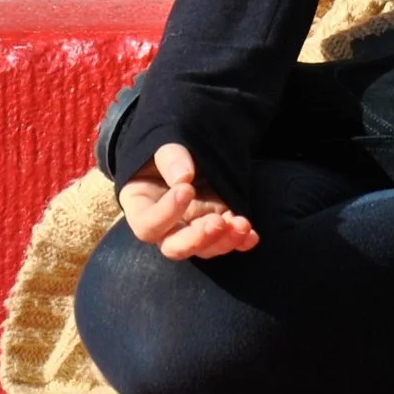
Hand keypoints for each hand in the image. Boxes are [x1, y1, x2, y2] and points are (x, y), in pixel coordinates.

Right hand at [118, 142, 258, 259]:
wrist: (187, 151)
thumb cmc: (166, 150)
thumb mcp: (162, 145)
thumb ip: (170, 158)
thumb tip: (184, 177)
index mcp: (141, 207)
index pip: (147, 225)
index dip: (166, 213)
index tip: (186, 189)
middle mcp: (165, 226)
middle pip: (175, 247)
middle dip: (198, 239)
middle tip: (217, 223)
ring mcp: (191, 228)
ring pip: (204, 248)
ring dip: (224, 240)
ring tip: (242, 226)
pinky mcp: (214, 225)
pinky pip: (225, 240)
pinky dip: (240, 240)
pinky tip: (252, 236)